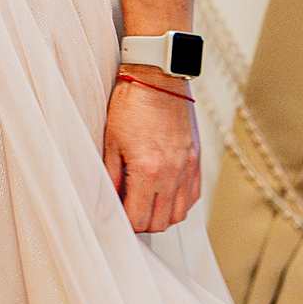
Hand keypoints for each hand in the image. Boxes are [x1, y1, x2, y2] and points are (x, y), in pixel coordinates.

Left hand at [102, 69, 202, 232]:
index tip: (113, 216)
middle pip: (160, 222)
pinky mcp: (196, 161)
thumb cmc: (130, 106)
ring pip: (179, 214)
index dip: (124, 223)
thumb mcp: (110, 142)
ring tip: (143, 204)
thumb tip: (106, 201)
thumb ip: (110, 176)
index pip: (139, 218)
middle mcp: (173, 174)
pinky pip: (192, 197)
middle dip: (141, 223)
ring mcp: (188, 169)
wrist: (157, 80)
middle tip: (125, 211)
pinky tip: (162, 193)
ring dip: (160, 216)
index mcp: (148, 171)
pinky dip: (178, 203)